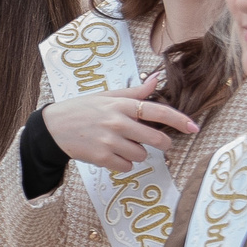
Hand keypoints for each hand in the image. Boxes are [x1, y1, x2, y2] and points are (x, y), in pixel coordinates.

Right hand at [40, 73, 196, 171]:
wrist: (52, 128)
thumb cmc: (81, 110)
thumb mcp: (106, 96)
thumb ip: (134, 92)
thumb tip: (156, 79)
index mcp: (121, 105)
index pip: (158, 112)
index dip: (179, 120)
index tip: (193, 127)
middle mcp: (118, 122)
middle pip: (155, 139)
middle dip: (162, 144)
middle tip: (158, 143)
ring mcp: (110, 141)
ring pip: (141, 155)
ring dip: (137, 154)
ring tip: (121, 146)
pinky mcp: (102, 157)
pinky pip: (127, 167)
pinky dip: (123, 164)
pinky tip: (112, 155)